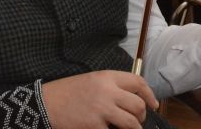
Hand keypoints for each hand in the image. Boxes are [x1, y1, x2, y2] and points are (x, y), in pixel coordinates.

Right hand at [42, 70, 158, 128]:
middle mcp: (108, 91)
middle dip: (142, 115)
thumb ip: (112, 86)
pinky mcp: (94, 126)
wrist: (46, 102)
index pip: (138, 82)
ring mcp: (102, 110)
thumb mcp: (93, 80)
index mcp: (108, 77)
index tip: (153, 104)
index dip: (149, 94)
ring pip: (131, 122)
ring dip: (134, 128)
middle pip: (138, 104)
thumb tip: (131, 98)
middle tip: (139, 120)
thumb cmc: (69, 91)